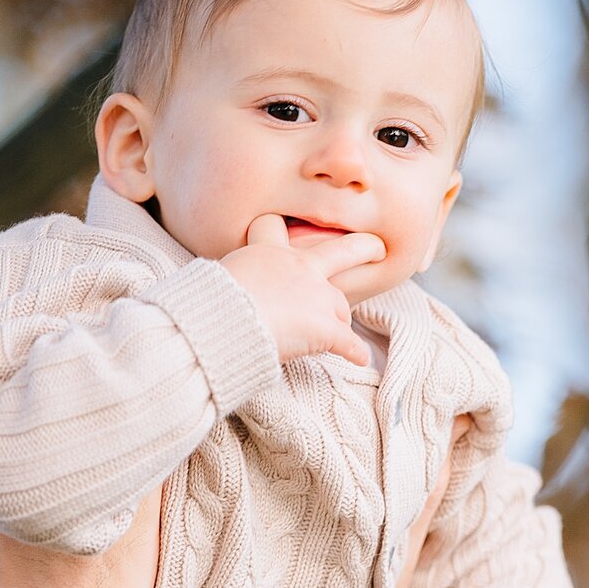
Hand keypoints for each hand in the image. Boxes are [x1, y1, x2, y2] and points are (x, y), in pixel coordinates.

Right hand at [219, 214, 382, 364]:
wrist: (224, 320)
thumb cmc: (210, 302)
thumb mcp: (219, 275)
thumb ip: (238, 278)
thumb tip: (229, 294)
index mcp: (269, 251)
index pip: (275, 228)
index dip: (277, 230)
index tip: (283, 228)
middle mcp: (300, 267)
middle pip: (342, 251)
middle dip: (363, 248)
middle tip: (377, 248)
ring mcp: (317, 296)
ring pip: (341, 308)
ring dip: (338, 323)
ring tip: (330, 338)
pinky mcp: (325, 328)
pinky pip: (348, 343)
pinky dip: (355, 352)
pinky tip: (359, 359)